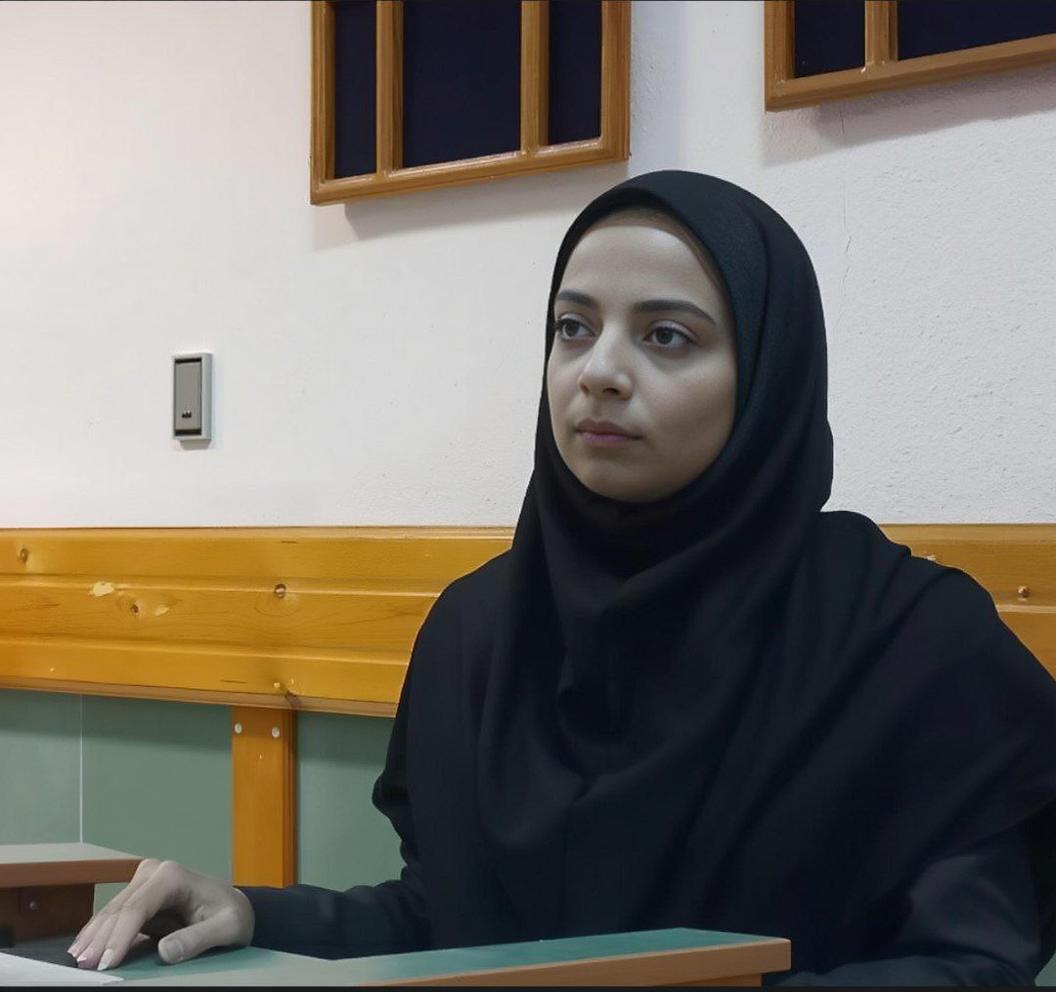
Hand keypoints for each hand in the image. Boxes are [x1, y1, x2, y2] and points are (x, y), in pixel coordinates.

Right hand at [67, 859, 253, 970]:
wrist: (233, 908)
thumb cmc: (233, 915)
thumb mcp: (228, 927)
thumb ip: (198, 938)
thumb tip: (165, 952)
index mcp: (173, 876)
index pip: (137, 908)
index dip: (119, 936)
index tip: (106, 963)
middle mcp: (154, 873)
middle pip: (119, 910)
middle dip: (99, 939)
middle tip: (83, 968)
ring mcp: (143, 885)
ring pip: (110, 913)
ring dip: (92, 937)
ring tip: (77, 962)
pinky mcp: (138, 899)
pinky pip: (114, 919)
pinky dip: (97, 934)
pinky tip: (83, 949)